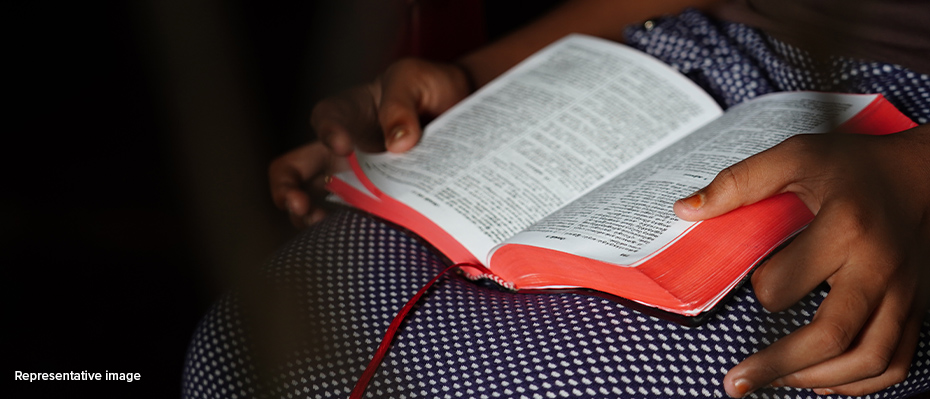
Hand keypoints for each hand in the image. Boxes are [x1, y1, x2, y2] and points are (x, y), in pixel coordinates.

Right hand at [269, 59, 473, 226]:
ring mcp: (356, 179)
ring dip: (311, 219)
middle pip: (294, 170)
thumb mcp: (414, 80)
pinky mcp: (376, 201)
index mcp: (348, 111)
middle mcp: (342, 149)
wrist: (459, 108)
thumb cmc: (428, 87)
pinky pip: (354, 220)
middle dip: (286, 190)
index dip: (327, 133)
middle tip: (299, 205)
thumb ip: (401, 104)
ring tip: (323, 229)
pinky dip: (350, 233)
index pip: (325, 119)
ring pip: (316, 203)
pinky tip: (359, 241)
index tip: (343, 145)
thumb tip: (399, 143)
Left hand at [674, 125, 929, 396]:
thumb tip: (686, 209)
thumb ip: (741, 182)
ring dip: (815, 380)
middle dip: (777, 366)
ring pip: (868, 361)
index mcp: (845, 228)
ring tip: (774, 381)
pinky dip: (858, 384)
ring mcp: (903, 293)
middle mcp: (879, 267)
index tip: (753, 283)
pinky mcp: (916, 309)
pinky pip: (894, 363)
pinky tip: (822, 380)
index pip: (788, 282)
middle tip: (737, 383)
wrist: (924, 174)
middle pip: (833, 336)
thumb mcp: (798, 156)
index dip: (761, 289)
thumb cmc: (857, 167)